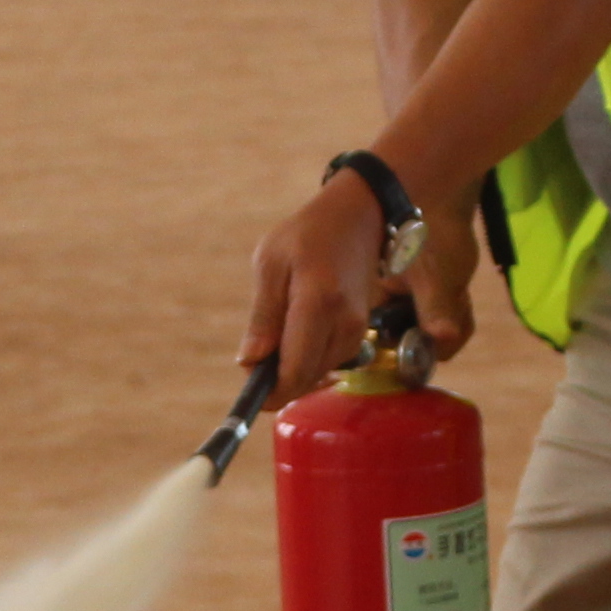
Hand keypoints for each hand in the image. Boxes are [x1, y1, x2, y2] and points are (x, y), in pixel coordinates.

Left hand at [242, 168, 466, 402]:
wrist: (358, 218)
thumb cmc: (308, 234)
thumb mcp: (271, 263)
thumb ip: (263, 316)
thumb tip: (250, 363)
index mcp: (317, 302)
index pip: (295, 370)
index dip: (270, 392)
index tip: (251, 392)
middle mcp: (343, 323)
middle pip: (305, 377)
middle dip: (277, 378)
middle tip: (255, 356)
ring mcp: (356, 330)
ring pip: (315, 373)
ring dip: (292, 366)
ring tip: (278, 329)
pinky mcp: (360, 333)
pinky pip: (326, 361)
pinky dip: (306, 356)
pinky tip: (296, 329)